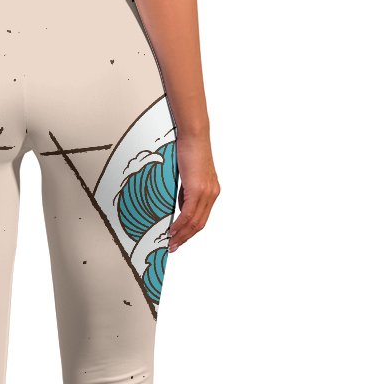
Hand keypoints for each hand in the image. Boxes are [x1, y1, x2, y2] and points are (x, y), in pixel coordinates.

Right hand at [168, 129, 219, 253]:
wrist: (194, 136)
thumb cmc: (189, 151)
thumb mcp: (188, 176)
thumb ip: (187, 192)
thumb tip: (180, 207)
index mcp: (211, 192)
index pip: (202, 218)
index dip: (190, 232)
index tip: (180, 240)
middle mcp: (212, 194)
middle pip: (199, 224)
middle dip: (185, 238)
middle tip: (173, 247)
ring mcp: (206, 192)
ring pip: (194, 222)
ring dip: (181, 235)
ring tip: (170, 243)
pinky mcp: (198, 189)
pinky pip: (188, 213)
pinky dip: (179, 224)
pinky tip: (171, 230)